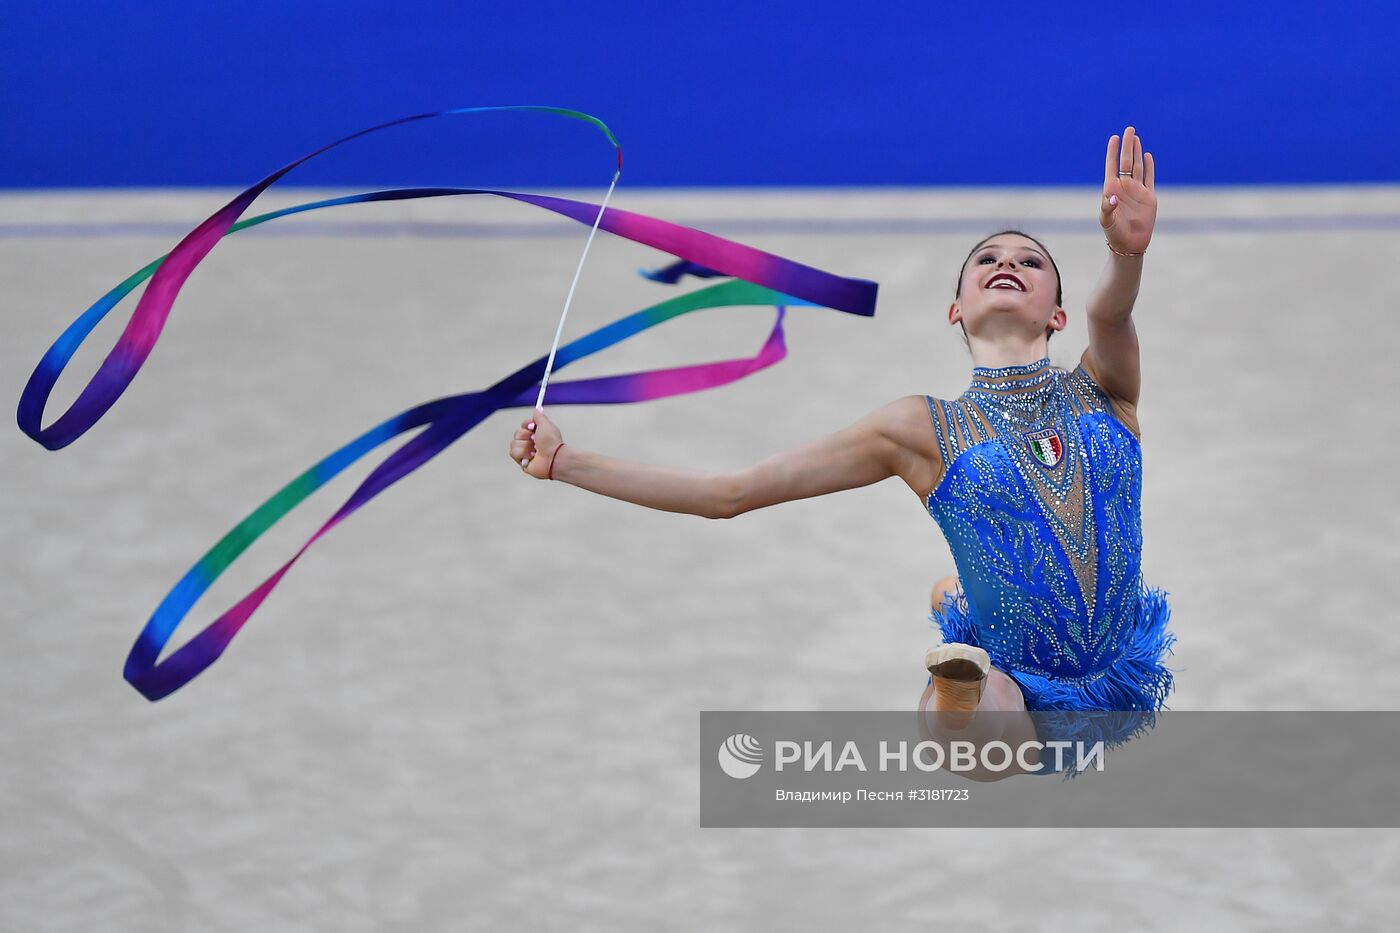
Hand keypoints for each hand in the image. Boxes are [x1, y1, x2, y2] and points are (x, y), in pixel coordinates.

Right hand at [509, 408, 563, 479]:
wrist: (553, 458)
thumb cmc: (552, 442)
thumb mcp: (546, 424)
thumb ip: (539, 416)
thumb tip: (537, 409)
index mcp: (536, 433)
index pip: (523, 425)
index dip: (526, 425)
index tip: (532, 426)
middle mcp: (530, 442)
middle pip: (517, 433)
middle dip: (525, 436)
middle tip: (534, 440)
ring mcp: (526, 452)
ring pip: (514, 443)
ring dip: (525, 446)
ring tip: (534, 450)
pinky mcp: (522, 461)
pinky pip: (513, 453)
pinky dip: (522, 453)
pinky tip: (531, 457)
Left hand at [1099, 125, 1156, 254]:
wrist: (1130, 245)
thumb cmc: (1114, 233)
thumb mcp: (1107, 221)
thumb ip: (1107, 208)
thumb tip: (1112, 197)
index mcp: (1111, 190)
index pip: (1112, 166)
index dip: (1113, 151)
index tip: (1114, 137)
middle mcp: (1124, 187)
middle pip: (1125, 161)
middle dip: (1127, 145)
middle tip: (1129, 129)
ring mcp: (1137, 191)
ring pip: (1137, 166)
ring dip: (1136, 152)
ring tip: (1136, 138)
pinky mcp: (1148, 196)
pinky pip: (1149, 177)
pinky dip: (1149, 166)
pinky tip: (1147, 155)